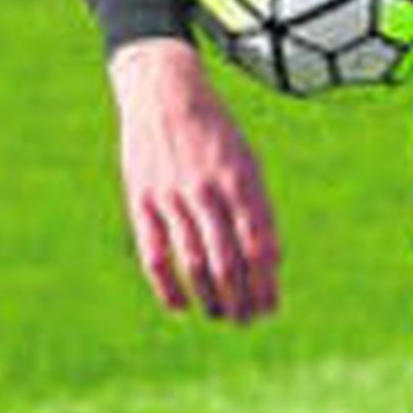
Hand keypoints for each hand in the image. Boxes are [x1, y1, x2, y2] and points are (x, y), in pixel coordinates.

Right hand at [110, 38, 280, 321]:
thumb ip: (256, 209)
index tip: (270, 308)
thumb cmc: (214, 133)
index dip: (266, 283)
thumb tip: (268, 263)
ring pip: (195, 263)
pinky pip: (155, 254)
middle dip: (241, 298)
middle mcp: (209, 191)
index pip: (260, 246)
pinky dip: (168, 286)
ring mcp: (173, 196)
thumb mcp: (246, 162)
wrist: (164, 92)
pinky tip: (180, 306)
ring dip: (210, 298)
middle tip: (247, 320)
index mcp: (242, 181)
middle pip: (230, 262)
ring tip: (220, 316)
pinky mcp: (143, 200)